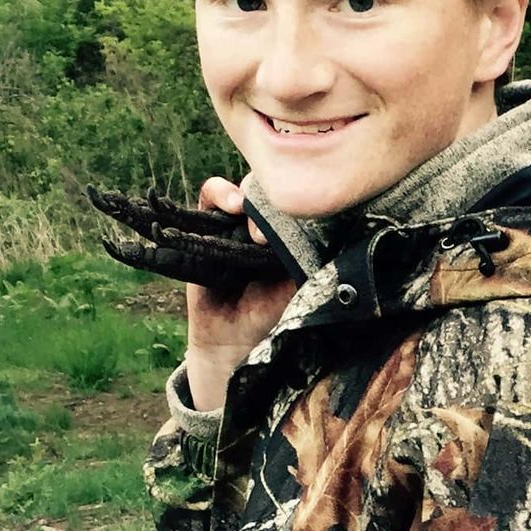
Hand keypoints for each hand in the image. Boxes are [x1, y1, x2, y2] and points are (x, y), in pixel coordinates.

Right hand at [182, 175, 299, 414]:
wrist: (233, 342)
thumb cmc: (271, 316)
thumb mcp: (298, 286)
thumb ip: (308, 257)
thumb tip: (324, 227)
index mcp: (292, 236)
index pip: (298, 202)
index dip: (298, 202)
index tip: (299, 219)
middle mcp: (264, 226)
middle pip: (270, 190)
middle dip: (270, 198)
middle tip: (267, 229)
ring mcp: (236, 225)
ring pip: (241, 188)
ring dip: (244, 192)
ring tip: (244, 208)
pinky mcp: (206, 227)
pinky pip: (210, 197)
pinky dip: (218, 192)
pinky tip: (230, 203)